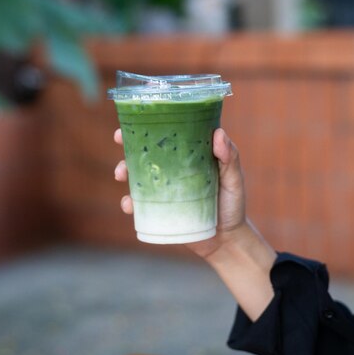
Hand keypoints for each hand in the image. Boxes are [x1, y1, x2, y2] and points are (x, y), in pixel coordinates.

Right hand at [114, 127, 246, 258]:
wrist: (227, 241)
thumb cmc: (233, 204)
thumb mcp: (234, 179)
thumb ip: (229, 158)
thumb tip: (218, 133)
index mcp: (190, 154)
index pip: (169, 132)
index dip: (152, 121)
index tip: (137, 113)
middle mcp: (173, 168)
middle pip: (146, 150)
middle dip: (128, 142)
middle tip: (119, 138)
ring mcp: (163, 188)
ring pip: (136, 174)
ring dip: (123, 170)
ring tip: (120, 174)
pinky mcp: (158, 209)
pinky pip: (138, 203)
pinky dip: (129, 203)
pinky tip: (129, 205)